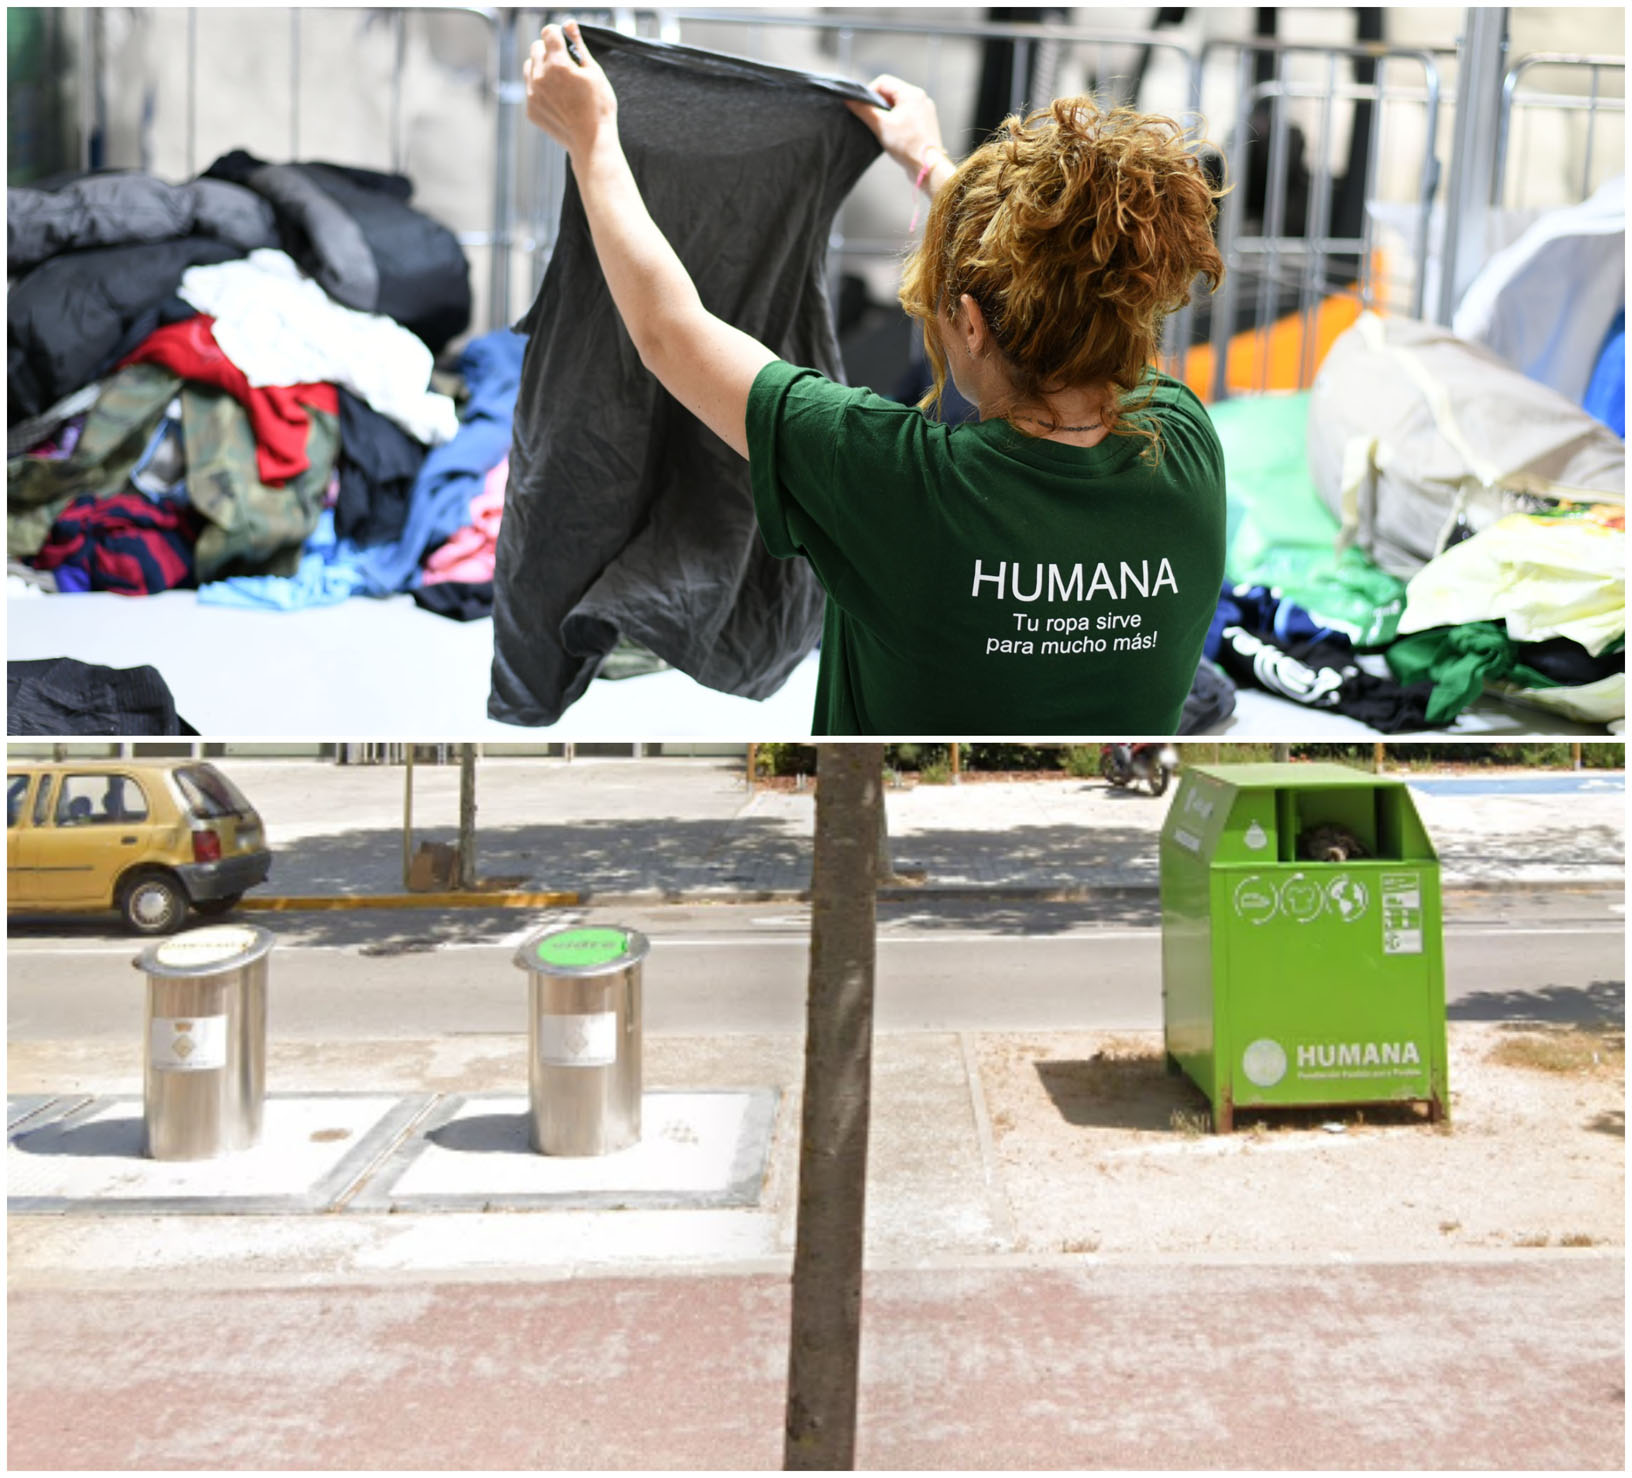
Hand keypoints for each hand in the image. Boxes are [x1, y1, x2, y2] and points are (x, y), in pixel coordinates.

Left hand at [523, 20, 616, 157]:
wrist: (591, 143)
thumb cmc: (598, 108)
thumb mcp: (594, 72)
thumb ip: (578, 45)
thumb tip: (568, 23)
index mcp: (557, 63)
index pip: (548, 31)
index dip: (558, 34)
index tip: (564, 41)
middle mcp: (540, 76)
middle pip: (536, 47)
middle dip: (549, 50)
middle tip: (565, 65)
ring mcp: (532, 93)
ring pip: (530, 66)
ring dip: (541, 67)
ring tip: (559, 81)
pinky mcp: (530, 108)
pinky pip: (529, 88)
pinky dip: (539, 88)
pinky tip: (557, 99)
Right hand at [847, 74, 947, 177]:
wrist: (928, 167)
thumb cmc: (907, 145)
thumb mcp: (880, 125)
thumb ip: (863, 110)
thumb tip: (849, 99)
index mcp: (911, 93)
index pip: (883, 82)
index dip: (869, 93)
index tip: (864, 109)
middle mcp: (920, 98)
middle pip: (891, 93)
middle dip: (879, 105)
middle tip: (873, 121)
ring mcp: (925, 110)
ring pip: (899, 105)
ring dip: (888, 114)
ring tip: (884, 130)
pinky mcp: (925, 123)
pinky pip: (907, 115)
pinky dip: (897, 121)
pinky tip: (894, 135)